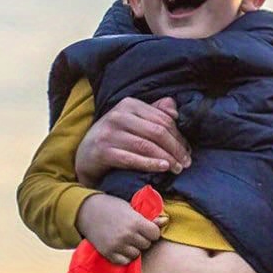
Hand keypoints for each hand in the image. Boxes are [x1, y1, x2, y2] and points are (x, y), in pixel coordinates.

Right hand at [74, 96, 189, 185]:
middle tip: (186, 162)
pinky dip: (150, 164)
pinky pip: (132, 159)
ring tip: (178, 168)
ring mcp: (108, 134)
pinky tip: (163, 168)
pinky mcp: (102, 152)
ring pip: (147, 146)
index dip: (179, 136)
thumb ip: (155, 113)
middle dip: (176, 148)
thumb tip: (176, 112)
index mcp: (129, 104)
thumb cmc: (115, 137)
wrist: (84, 155)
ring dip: (167, 158)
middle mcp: (118, 116)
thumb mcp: (133, 120)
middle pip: (157, 132)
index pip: (163, 119)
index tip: (188, 150)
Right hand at [75, 193, 162, 264]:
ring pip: (136, 254)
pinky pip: (124, 261)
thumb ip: (149, 218)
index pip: (155, 234)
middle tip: (136, 233)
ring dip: (134, 248)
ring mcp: (117, 246)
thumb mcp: (132, 209)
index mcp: (135, 222)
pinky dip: (125, 256)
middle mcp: (127, 235)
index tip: (146, 228)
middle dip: (143, 239)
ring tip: (128, 239)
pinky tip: (121, 247)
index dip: (152, 231)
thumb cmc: (113, 207)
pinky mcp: (108, 254)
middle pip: (146, 244)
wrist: (89, 212)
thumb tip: (166, 220)